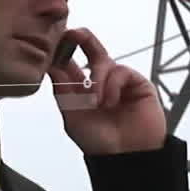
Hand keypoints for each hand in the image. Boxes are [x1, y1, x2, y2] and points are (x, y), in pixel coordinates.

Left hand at [47, 27, 166, 154]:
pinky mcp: (137, 83)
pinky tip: (110, 101)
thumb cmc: (99, 143)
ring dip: (97, 80)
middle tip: (73, 33)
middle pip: (90, 50)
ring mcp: (119, 81)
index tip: (52, 44)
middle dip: (81, 38)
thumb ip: (63, 91)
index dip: (61, 51)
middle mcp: (99, 81)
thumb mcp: (72, 116)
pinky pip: (121, 71)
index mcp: (80, 89)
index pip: (69, 62)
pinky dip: (112, 85)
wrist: (125, 157)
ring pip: (104, 62)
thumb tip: (52, 65)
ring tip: (97, 102)